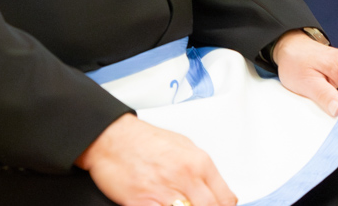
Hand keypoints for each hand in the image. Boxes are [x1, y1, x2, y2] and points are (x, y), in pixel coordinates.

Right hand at [76, 112, 235, 205]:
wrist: (112, 138)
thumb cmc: (144, 141)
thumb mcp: (183, 146)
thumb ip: (201, 170)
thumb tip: (213, 189)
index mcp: (198, 163)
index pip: (225, 199)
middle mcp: (184, 177)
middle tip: (197, 205)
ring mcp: (164, 192)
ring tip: (180, 204)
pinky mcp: (142, 204)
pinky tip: (164, 204)